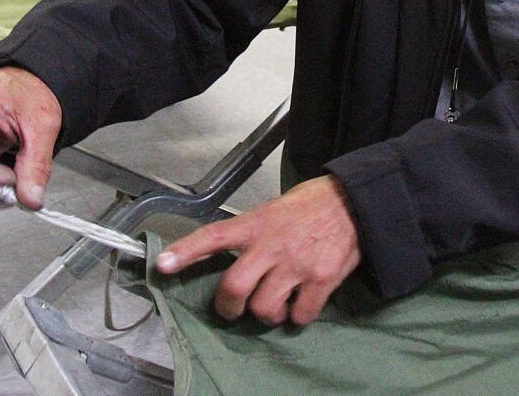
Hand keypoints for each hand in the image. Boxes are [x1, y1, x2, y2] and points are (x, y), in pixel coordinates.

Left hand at [156, 175, 360, 325]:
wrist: (356, 201)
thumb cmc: (313, 204)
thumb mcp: (275, 208)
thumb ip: (255, 233)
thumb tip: (235, 258)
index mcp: (258, 223)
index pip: (214, 236)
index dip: (186, 251)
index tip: (162, 265)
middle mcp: (273, 244)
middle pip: (234, 287)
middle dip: (228, 307)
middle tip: (233, 309)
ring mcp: (297, 264)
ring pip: (264, 308)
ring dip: (266, 313)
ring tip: (277, 302)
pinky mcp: (321, 280)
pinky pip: (299, 316)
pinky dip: (297, 316)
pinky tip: (301, 302)